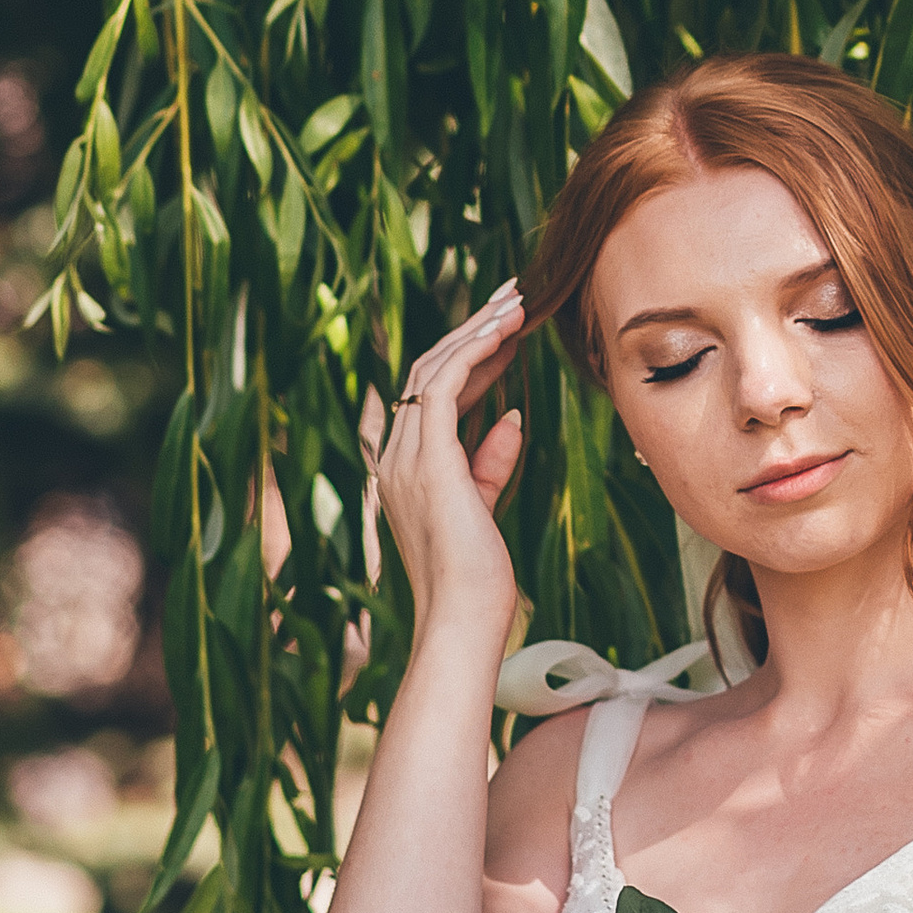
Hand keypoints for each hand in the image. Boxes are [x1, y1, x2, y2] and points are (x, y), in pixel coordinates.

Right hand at [361, 282, 527, 653]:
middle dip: (473, 328)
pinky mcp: (426, 459)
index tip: (510, 329)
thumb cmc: (478, 576)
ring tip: (516, 302)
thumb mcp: (484, 505)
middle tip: (514, 296)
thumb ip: (490, 461)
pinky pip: (441, 385)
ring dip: (477, 329)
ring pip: (432, 367)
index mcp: (405, 465)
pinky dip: (472, 351)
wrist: (464, 617)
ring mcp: (405, 457)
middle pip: (428, 368)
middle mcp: (396, 454)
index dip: (472, 355)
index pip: (432, 392)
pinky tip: (504, 331)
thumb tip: (510, 417)